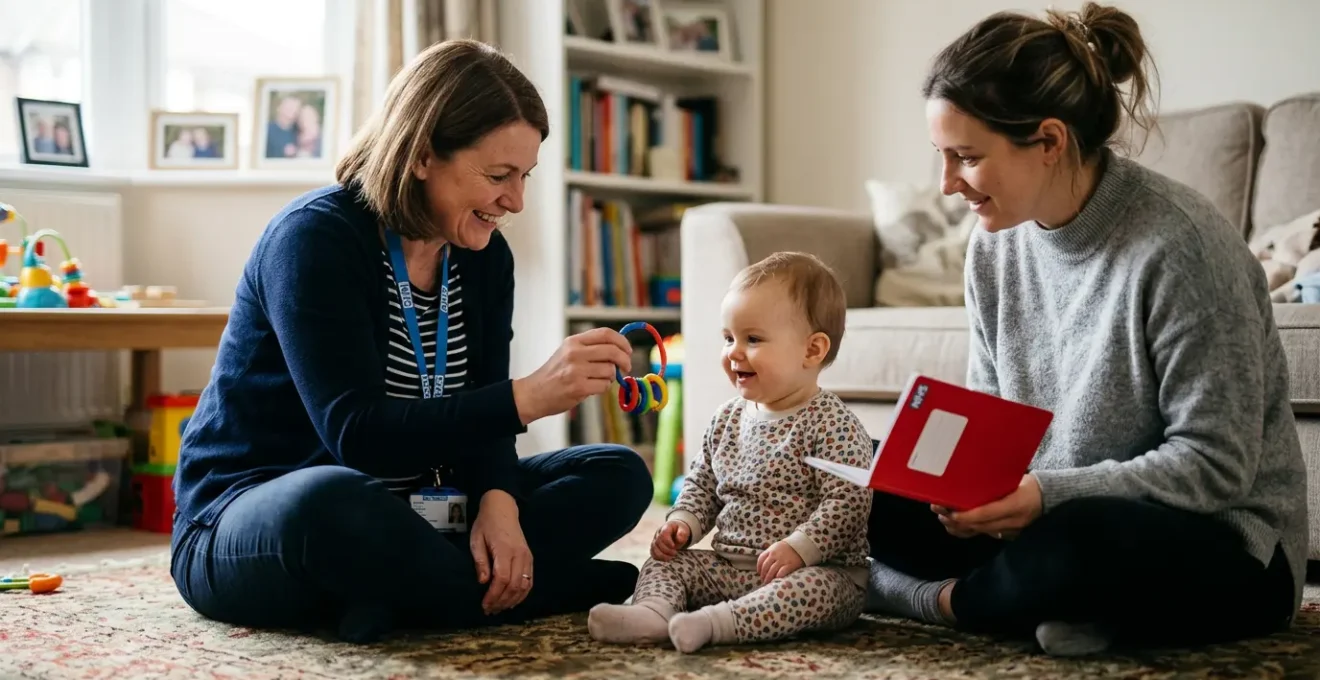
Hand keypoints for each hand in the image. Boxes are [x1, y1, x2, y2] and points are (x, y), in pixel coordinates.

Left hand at [469, 490, 532, 615]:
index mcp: (504, 549)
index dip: (493, 595)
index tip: (484, 605)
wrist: (502, 509)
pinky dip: (523, 594)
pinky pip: (530, 580)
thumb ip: (480, 561)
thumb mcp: (476, 540)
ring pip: (524, 585)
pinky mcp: (530, 558)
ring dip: (512, 600)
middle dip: (502, 601)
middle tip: (490, 610)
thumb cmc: (486, 524)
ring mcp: (527, 556)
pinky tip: (513, 601)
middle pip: (514, 585)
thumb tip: (483, 582)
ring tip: (499, 608)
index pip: (501, 578)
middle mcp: (519, 554)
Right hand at [512, 327, 631, 424]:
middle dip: (625, 360)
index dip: (622, 341)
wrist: (534, 393)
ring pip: (610, 370)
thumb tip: (620, 350)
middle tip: (626, 367)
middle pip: (612, 351)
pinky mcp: (578, 387)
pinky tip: (592, 388)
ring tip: (599, 380)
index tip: (627, 350)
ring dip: (610, 377)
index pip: (605, 333)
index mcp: (573, 341)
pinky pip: (604, 386)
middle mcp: (575, 353)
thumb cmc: (554, 374)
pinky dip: (603, 388)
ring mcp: (576, 370)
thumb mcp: (568, 352)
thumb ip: (590, 348)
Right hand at [650, 520, 690, 560]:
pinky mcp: (655, 547)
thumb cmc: (680, 531)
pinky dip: (658, 557)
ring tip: (670, 558)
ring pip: (653, 548)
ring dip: (661, 555)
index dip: (667, 541)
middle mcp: (659, 533)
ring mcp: (655, 540)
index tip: (674, 546)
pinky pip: (652, 553)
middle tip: (675, 553)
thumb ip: (682, 533)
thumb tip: (679, 539)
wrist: (676, 531)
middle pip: (658, 542)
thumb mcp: (684, 530)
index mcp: (666, 527)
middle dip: (666, 549)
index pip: (663, 534)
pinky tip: (665, 559)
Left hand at [756, 541, 804, 583]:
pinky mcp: (790, 564)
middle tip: (763, 580)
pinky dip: (778, 576)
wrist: (801, 545)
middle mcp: (775, 555)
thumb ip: (770, 553)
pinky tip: (777, 579)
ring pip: (772, 570)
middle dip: (763, 575)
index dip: (759, 567)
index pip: (761, 559)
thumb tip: (763, 564)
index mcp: (770, 550)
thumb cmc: (787, 547)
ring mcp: (782, 560)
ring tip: (768, 582)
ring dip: (768, 578)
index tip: (759, 573)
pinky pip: (782, 572)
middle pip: (765, 567)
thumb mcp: (776, 547)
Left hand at [934, 474, 1042, 537]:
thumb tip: (969, 480)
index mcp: (1015, 505)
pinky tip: (955, 526)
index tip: (950, 512)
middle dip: (956, 520)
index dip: (966, 516)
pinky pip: (985, 535)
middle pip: (979, 526)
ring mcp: (1011, 531)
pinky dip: (968, 531)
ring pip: (980, 533)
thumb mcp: (1016, 479)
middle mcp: (1012, 522)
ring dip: (959, 527)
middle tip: (938, 510)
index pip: (986, 514)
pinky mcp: (1008, 535)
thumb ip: (995, 484)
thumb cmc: (1031, 485)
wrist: (1051, 499)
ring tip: (943, 517)